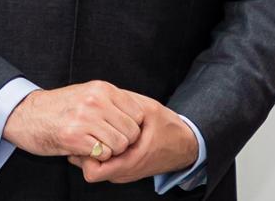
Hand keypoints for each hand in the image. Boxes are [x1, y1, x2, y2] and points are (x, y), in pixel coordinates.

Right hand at [3, 81, 145, 160]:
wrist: (25, 114)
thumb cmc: (58, 107)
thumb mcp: (87, 93)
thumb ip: (111, 101)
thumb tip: (138, 116)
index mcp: (102, 89)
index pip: (138, 114)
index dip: (132, 127)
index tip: (120, 131)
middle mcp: (96, 101)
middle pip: (131, 131)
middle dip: (123, 141)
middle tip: (108, 142)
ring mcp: (85, 119)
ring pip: (120, 144)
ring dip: (111, 150)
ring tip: (97, 145)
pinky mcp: (74, 137)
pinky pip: (103, 153)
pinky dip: (98, 156)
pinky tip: (86, 149)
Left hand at [68, 91, 199, 184]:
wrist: (187, 145)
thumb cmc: (170, 129)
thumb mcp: (148, 110)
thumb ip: (123, 107)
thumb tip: (98, 101)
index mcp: (129, 162)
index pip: (92, 171)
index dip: (87, 154)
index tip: (91, 135)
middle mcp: (123, 173)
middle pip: (91, 167)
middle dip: (89, 149)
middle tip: (91, 129)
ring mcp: (124, 173)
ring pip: (97, 166)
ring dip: (96, 149)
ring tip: (102, 130)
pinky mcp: (125, 170)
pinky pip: (105, 164)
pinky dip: (104, 150)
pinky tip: (110, 134)